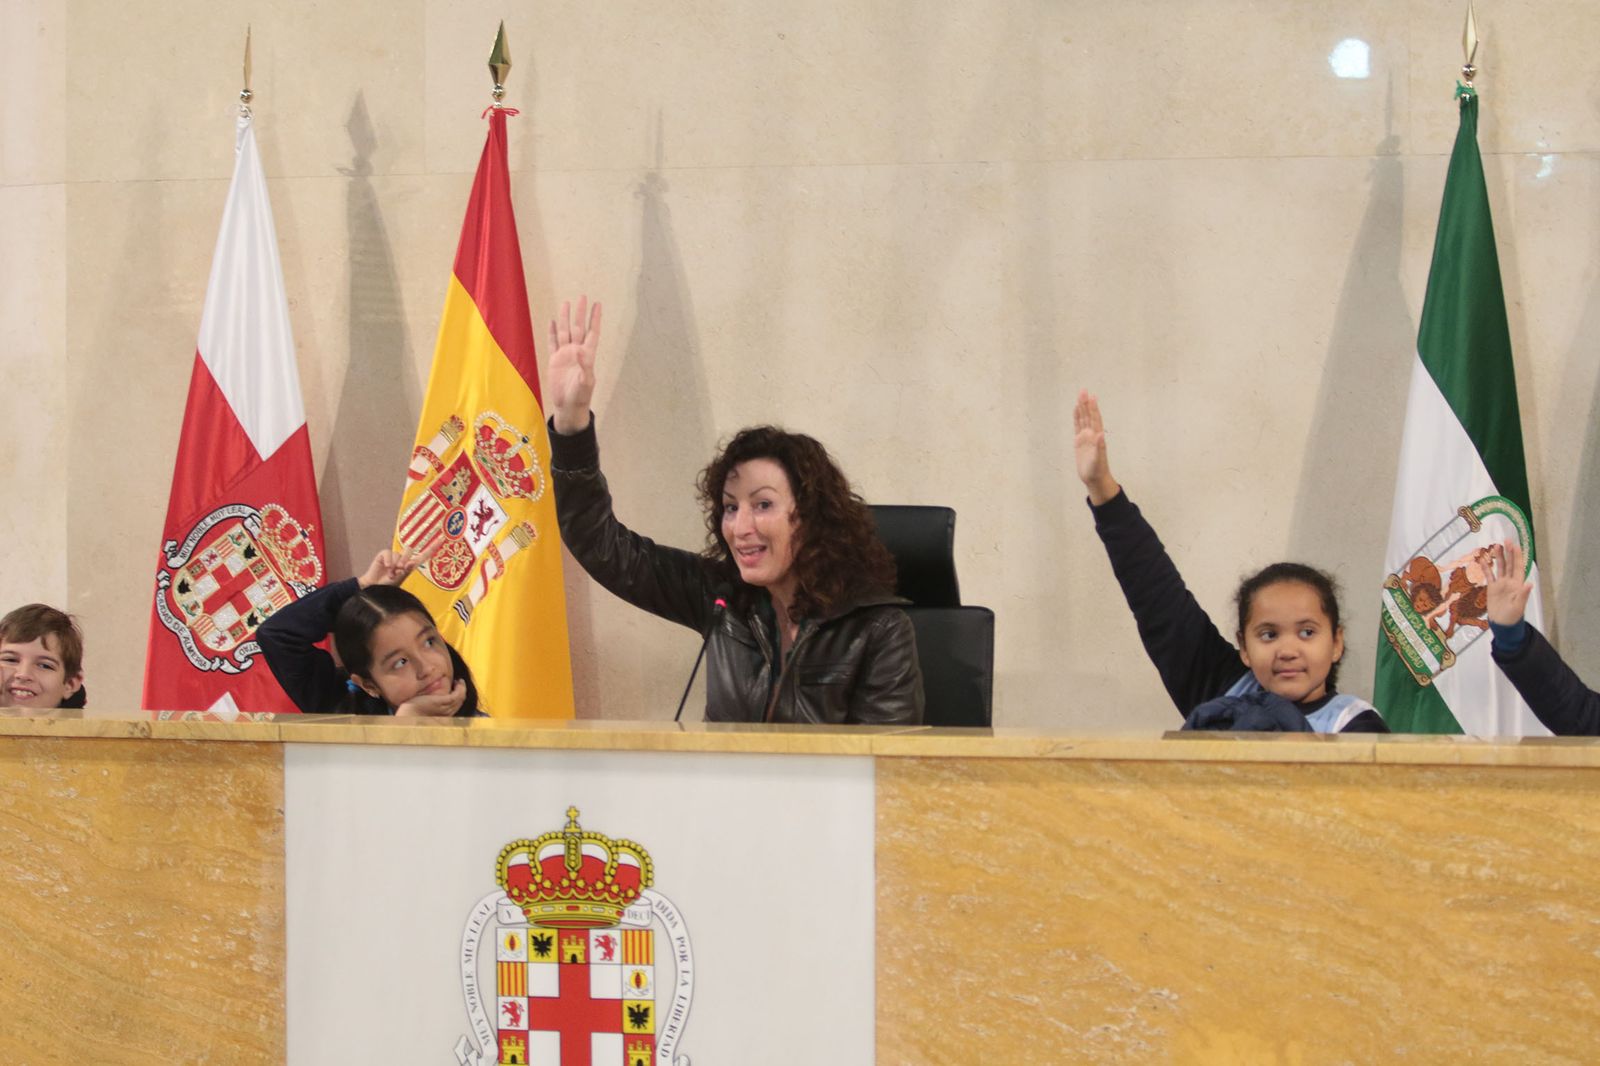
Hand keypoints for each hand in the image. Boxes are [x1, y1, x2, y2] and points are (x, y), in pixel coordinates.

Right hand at [359, 536, 440, 587]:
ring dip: (394, 564)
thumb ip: (406, 570)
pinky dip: (387, 561)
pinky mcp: (384, 555)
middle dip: (405, 559)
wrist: (375, 589)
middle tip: (400, 569)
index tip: (442, 538)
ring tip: (390, 574)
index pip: (424, 554)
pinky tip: (385, 567)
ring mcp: (394, 556)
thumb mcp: (400, 579)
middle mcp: (404, 559)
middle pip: (409, 549)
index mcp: (411, 565)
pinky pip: (388, 553)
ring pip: (398, 553)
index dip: (433, 546)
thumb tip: (410, 563)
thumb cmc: (389, 586)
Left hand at [394, 679, 466, 717]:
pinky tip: (457, 682)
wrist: (407, 717)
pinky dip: (460, 688)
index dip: (457, 698)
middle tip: (459, 684)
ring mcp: (445, 708)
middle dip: (461, 692)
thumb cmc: (411, 715)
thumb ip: (427, 706)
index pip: (455, 707)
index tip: (455, 690)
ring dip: (462, 688)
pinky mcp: (442, 702)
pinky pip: (457, 695)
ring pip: (460, 698)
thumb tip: (426, 699)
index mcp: (443, 717)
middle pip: (460, 702)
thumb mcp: (422, 711)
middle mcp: (447, 714)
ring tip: (459, 682)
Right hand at [547, 296, 602, 434]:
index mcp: (587, 355)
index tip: (597, 304)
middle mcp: (577, 352)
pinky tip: (551, 322)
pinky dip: (552, 332)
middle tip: (582, 297)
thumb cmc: (580, 396)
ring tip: (565, 303)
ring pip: (565, 332)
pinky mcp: (555, 361)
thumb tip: (580, 349)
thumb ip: (584, 365)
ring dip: (565, 318)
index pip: (592, 332)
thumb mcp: (585, 381)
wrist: (568, 406)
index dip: (595, 319)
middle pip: (578, 327)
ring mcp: (565, 355)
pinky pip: (553, 343)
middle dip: (580, 313)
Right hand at [1073, 389, 1119, 504]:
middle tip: (1083, 390)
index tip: (1091, 397)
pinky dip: (1077, 418)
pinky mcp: (1079, 442)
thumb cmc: (1097, 470)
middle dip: (1086, 403)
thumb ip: (1099, 447)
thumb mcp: (1098, 460)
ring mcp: (1086, 437)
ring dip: (1082, 408)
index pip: (1094, 419)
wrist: (1094, 478)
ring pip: (1083, 419)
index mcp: (1097, 437)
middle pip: (1088, 416)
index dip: (1093, 408)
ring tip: (1080, 396)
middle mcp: (1092, 434)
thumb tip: (1100, 434)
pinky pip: (1077, 426)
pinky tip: (1076, 410)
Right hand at [1486, 539, 1533, 625]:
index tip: (1514, 545)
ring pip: (1500, 567)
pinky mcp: (1492, 588)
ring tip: (1496, 546)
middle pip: (1509, 564)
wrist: (1502, 624)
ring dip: (1499, 557)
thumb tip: (1529, 584)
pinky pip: (1489, 576)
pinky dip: (1486, 568)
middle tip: (1506, 540)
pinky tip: (1483, 560)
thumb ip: (1523, 594)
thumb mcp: (1518, 606)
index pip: (1518, 567)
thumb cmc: (1512, 617)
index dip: (1517, 556)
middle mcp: (1510, 582)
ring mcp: (1501, 584)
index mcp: (1517, 585)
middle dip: (1508, 552)